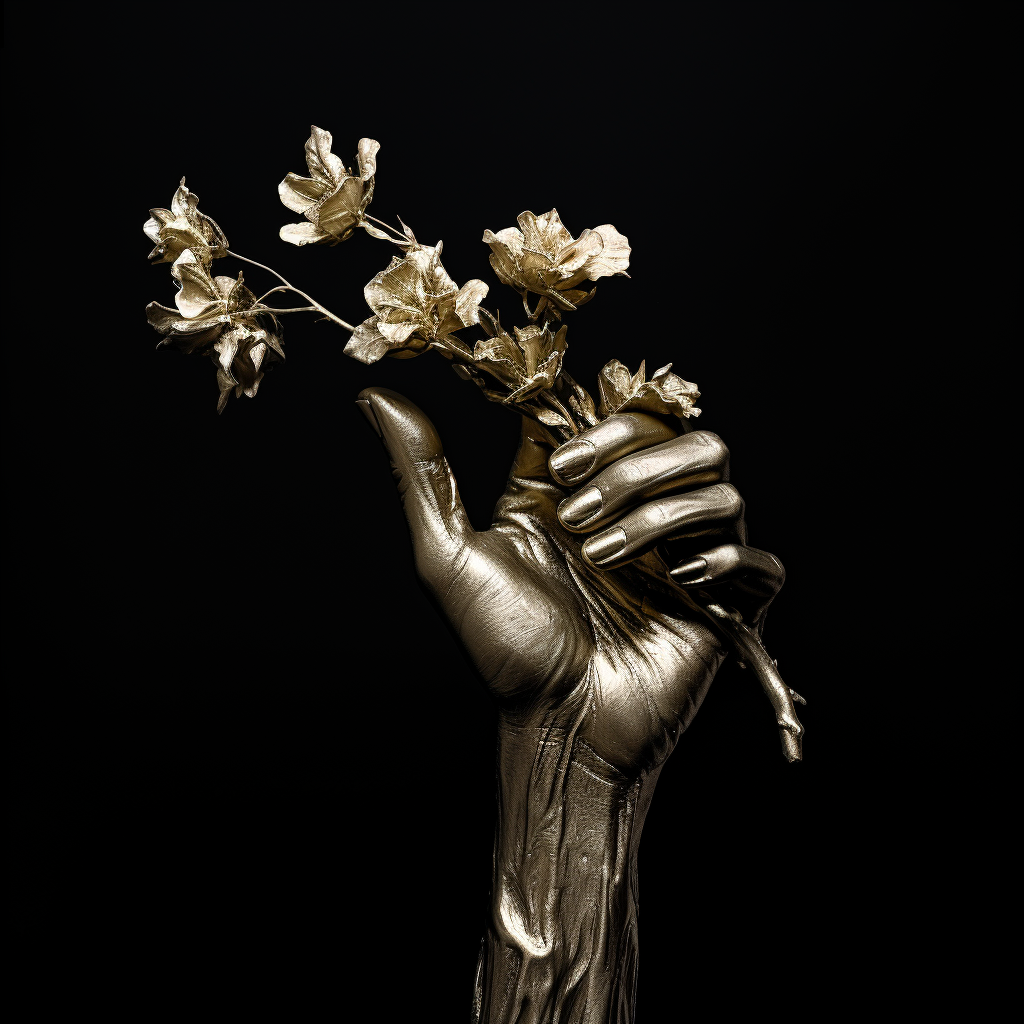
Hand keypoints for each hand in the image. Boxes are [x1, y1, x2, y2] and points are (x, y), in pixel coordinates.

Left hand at [356, 388, 783, 774]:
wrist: (559, 731)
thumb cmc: (502, 651)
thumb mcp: (448, 556)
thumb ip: (422, 473)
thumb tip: (376, 396)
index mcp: (574, 494)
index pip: (608, 412)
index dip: (594, 419)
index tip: (564, 460)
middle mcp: (632, 511)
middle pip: (672, 432)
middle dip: (628, 464)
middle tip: (575, 520)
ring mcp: (681, 555)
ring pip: (719, 480)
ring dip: (663, 510)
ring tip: (608, 558)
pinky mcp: (722, 603)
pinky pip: (761, 559)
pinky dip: (727, 560)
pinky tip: (680, 584)